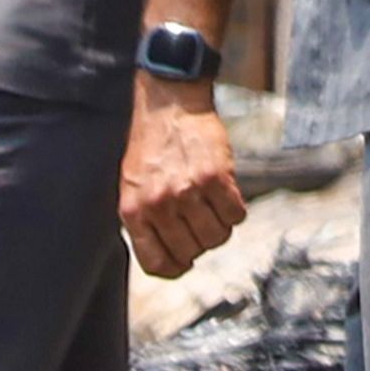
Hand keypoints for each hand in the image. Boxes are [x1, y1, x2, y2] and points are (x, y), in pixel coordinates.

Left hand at [123, 81, 246, 278]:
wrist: (168, 104)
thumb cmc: (150, 146)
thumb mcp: (133, 186)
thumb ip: (145, 222)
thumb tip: (169, 259)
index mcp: (133, 211)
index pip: (157, 264)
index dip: (176, 266)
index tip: (185, 259)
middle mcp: (159, 205)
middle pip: (192, 252)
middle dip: (200, 242)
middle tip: (200, 220)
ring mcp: (188, 191)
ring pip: (217, 237)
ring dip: (220, 226)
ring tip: (213, 205)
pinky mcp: (215, 177)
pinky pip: (236, 215)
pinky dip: (236, 210)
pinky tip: (226, 194)